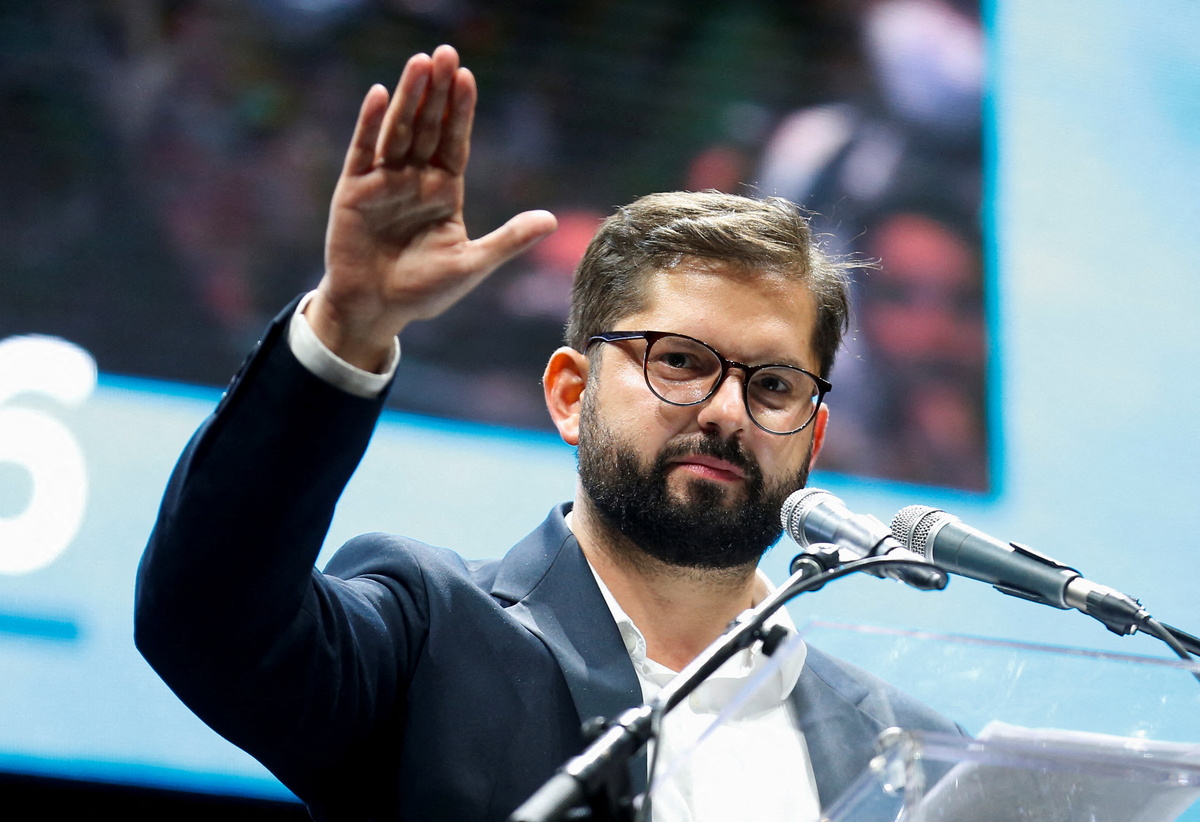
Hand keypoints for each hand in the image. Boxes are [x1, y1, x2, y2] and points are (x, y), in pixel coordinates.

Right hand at [307, 45, 556, 370]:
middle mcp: (414, 180)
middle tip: (446, 53)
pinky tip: (377, 94)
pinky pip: (363, 151)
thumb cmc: (423, 291)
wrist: (375, 310)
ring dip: (408, 98)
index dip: (461, 111)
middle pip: (427, 127)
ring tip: (419, 63)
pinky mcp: (354, 191)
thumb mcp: (471, 264)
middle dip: (437, 92)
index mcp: (443, 192)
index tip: (468, 77)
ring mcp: (383, 183)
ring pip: (398, 131)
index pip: (454, 142)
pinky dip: (369, 124)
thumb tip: (552, 220)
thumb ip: (508, 240)